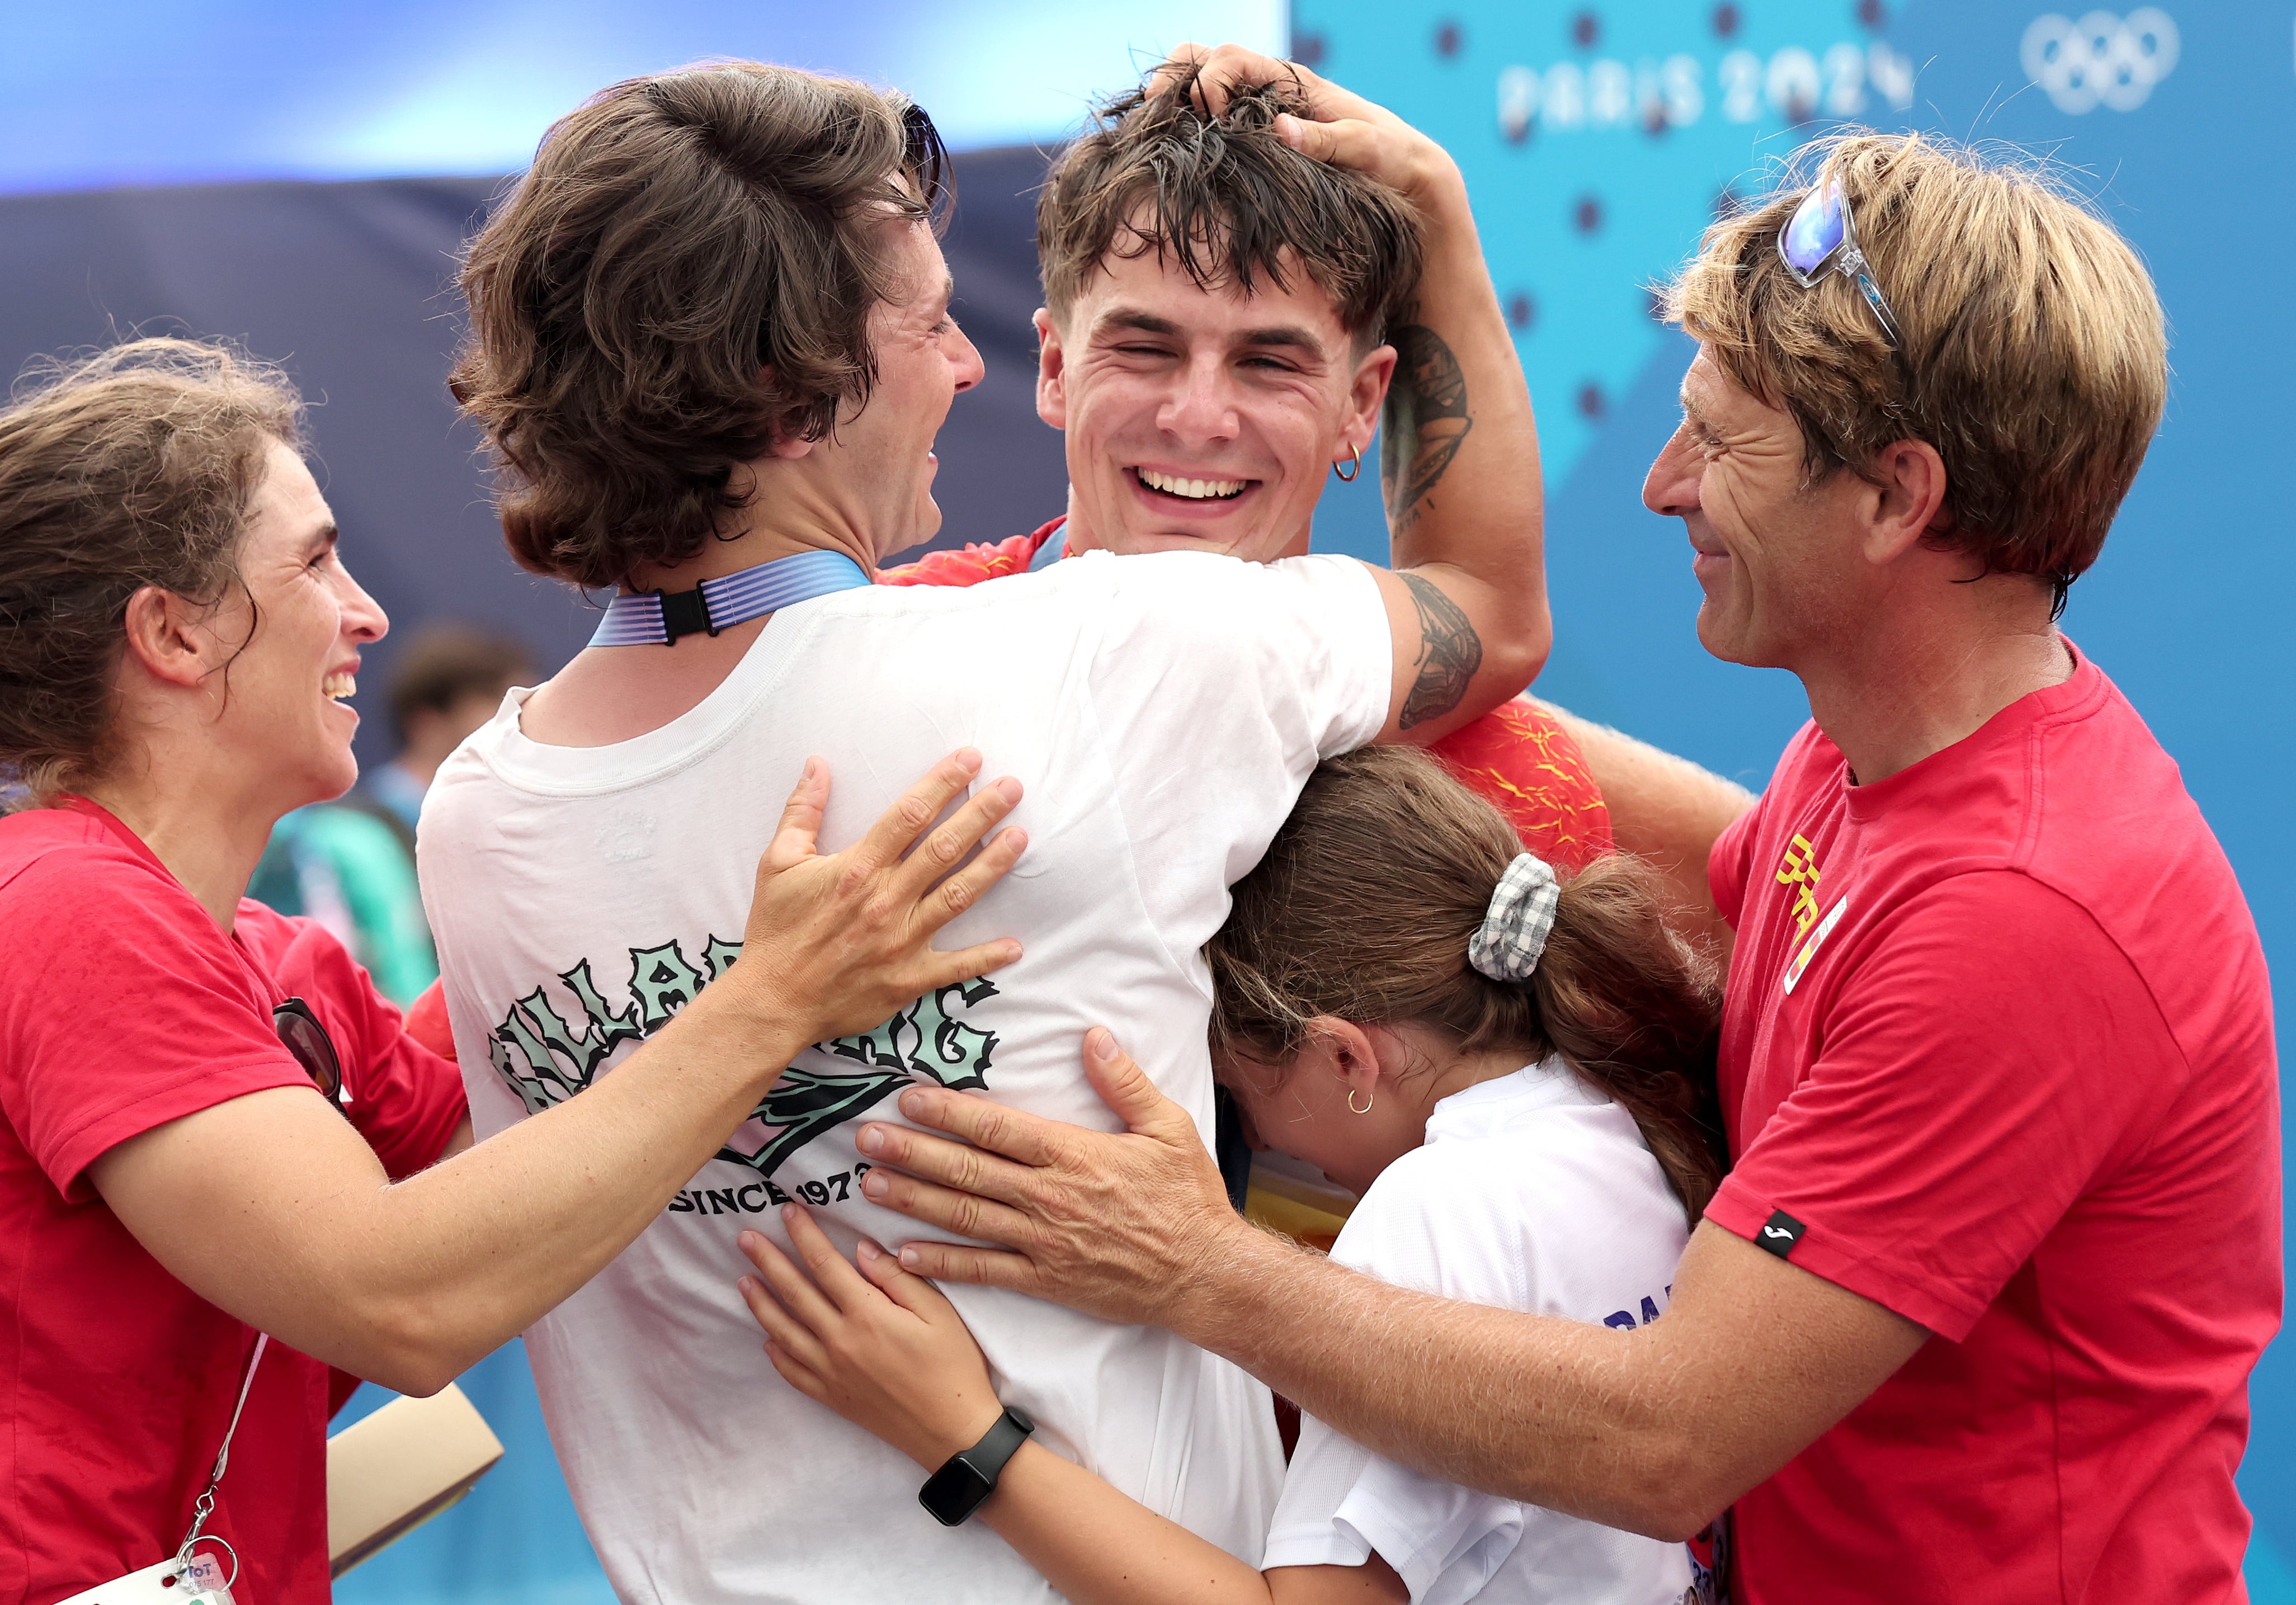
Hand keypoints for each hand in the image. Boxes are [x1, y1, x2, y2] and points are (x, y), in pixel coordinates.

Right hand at [721, 750, 1025, 1045]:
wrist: (771, 1001)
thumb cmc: (775, 930)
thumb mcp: (778, 863)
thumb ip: (802, 811)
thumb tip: (818, 763)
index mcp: (856, 868)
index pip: (908, 815)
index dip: (943, 783)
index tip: (971, 759)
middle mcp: (884, 900)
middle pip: (943, 848)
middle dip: (981, 813)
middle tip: (1013, 787)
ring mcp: (900, 940)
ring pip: (957, 896)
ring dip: (992, 866)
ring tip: (1021, 838)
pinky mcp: (907, 978)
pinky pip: (955, 967)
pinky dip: (986, 957)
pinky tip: (1015, 946)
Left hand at [738, 1205, 1003, 1469]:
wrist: (951, 1432)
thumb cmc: (953, 1368)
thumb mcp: (938, 1313)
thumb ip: (897, 1278)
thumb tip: (861, 1249)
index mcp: (867, 1315)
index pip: (825, 1264)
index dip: (804, 1235)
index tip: (787, 1211)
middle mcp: (840, 1342)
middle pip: (794, 1293)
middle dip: (768, 1260)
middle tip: (745, 1238)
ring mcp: (831, 1372)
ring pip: (784, 1330)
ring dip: (760, 1304)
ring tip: (744, 1280)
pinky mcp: (831, 1396)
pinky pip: (792, 1371)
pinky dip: (776, 1352)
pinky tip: (768, 1337)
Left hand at [853, 1028, 1252, 1328]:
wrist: (1205, 1274)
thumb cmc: (1187, 1197)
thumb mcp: (1168, 1127)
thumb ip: (1125, 1082)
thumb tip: (1092, 1036)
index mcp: (1074, 1154)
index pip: (998, 1128)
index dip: (949, 1112)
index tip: (907, 1097)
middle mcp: (1049, 1197)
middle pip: (967, 1169)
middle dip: (911, 1152)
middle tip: (864, 1138)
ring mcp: (1043, 1242)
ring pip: (964, 1217)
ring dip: (911, 1201)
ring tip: (869, 1186)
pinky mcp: (1045, 1280)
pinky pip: (983, 1271)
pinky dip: (940, 1263)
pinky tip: (902, 1254)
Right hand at [1149, 42, 1465, 210]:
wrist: (1402, 176)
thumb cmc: (1388, 159)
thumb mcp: (1364, 149)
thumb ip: (1325, 139)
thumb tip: (1281, 129)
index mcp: (1291, 81)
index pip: (1231, 58)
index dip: (1209, 79)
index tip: (1206, 116)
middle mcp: (1269, 90)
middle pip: (1204, 60)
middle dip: (1175, 78)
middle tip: (1155, 111)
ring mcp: (1258, 114)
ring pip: (1199, 89)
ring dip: (1174, 103)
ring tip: (1154, 134)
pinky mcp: (1254, 143)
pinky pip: (1209, 125)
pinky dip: (1184, 130)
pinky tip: (1172, 155)